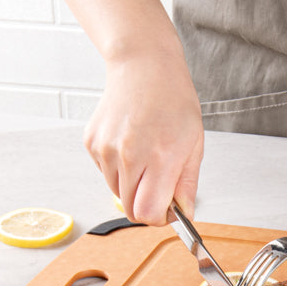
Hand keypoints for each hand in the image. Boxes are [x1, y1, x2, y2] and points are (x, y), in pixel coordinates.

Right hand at [83, 51, 203, 224]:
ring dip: (133, 187)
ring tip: (146, 158)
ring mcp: (106, 150)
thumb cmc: (173, 101)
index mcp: (160, 157)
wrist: (143, 66)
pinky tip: (131, 145)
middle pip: (131, 210)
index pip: (147, 213)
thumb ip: (187, 185)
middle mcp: (128, 155)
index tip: (167, 210)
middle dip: (146, 206)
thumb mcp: (194, 144)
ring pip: (117, 194)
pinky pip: (106, 175)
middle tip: (160, 186)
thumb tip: (184, 215)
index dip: (158, 218)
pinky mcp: (92, 144)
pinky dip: (119, 170)